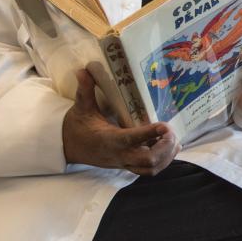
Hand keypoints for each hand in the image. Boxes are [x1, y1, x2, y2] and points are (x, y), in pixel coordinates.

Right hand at [62, 69, 179, 175]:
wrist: (67, 147)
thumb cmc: (77, 126)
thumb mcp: (81, 107)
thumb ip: (85, 90)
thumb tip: (83, 70)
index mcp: (109, 139)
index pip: (131, 139)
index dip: (149, 134)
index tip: (164, 125)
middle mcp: (119, 154)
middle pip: (147, 160)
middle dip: (165, 147)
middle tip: (171, 131)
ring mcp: (123, 162)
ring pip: (150, 168)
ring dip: (166, 156)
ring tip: (174, 139)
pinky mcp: (126, 165)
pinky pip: (148, 169)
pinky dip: (162, 161)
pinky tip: (169, 147)